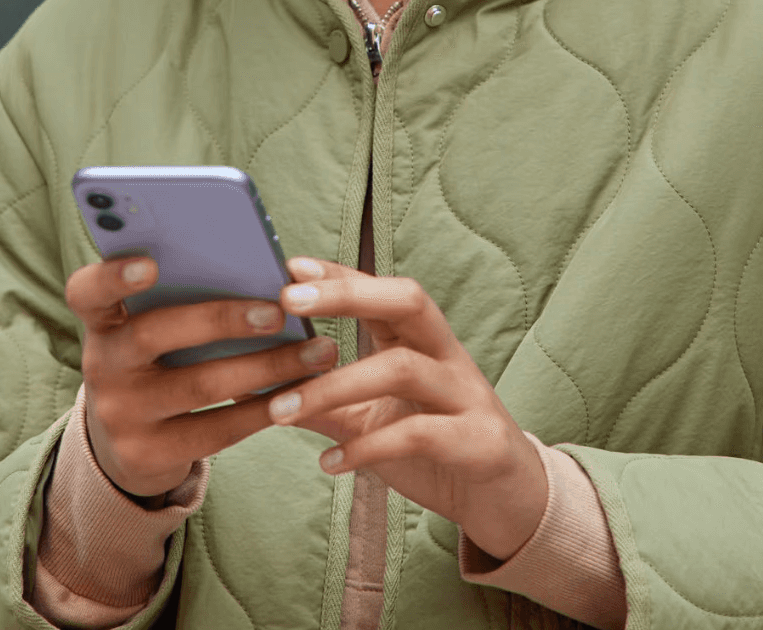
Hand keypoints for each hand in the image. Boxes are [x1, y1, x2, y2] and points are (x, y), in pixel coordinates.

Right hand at [65, 256, 337, 498]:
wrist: (129, 441)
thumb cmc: (159, 358)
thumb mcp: (153, 325)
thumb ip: (184, 295)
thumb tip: (264, 269)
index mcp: (103, 320)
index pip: (87, 291)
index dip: (113, 276)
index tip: (151, 263)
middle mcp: (102, 366)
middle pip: (153, 334)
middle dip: (222, 319)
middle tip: (280, 311)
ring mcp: (121, 415)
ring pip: (199, 385)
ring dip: (268, 366)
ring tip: (319, 350)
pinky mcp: (149, 455)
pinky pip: (216, 430)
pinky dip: (264, 407)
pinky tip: (301, 391)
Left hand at [272, 257, 547, 560]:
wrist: (504, 498)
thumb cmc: (434, 445)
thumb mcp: (375, 418)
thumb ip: (327, 401)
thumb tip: (257, 388)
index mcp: (423, 339)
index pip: (381, 290)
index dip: (338, 275)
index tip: (289, 266)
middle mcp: (448, 354)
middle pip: (407, 301)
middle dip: (348, 294)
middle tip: (288, 300)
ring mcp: (467, 394)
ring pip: (403, 368)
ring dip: (335, 385)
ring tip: (281, 409)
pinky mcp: (478, 441)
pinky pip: (419, 435)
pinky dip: (369, 447)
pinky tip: (329, 462)